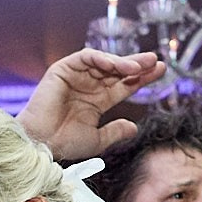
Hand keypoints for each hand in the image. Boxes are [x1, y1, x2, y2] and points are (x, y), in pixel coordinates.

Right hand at [16, 50, 167, 160]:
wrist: (41, 144)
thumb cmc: (64, 144)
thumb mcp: (98, 140)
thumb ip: (115, 132)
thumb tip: (134, 128)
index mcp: (96, 101)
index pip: (123, 86)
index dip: (142, 79)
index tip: (161, 73)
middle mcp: (88, 86)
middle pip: (118, 71)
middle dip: (137, 65)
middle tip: (156, 61)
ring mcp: (76, 76)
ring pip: (104, 62)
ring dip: (123, 62)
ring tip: (140, 68)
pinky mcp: (63, 69)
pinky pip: (86, 57)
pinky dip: (102, 58)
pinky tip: (117, 65)